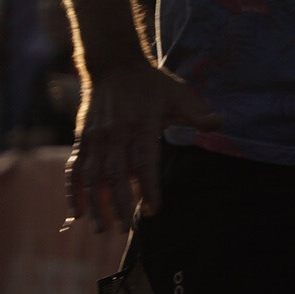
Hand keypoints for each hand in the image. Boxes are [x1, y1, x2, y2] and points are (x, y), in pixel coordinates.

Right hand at [66, 59, 217, 231]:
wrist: (114, 64)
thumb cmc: (151, 83)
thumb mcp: (178, 92)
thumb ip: (197, 112)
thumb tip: (221, 122)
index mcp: (141, 124)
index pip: (143, 161)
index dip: (148, 187)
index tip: (154, 209)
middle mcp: (115, 133)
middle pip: (114, 174)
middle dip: (118, 203)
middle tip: (124, 229)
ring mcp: (95, 137)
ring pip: (91, 175)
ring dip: (94, 204)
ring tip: (100, 229)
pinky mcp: (82, 139)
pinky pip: (74, 168)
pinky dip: (73, 191)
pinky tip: (77, 213)